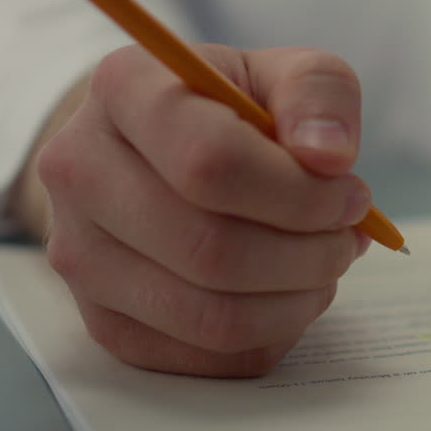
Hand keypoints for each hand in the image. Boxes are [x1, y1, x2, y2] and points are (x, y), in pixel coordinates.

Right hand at [27, 44, 369, 376]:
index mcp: (123, 89)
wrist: (158, 153)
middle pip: (211, 249)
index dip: (301, 194)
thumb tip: (330, 157)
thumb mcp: (284, 75)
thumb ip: (318, 94)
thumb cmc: (231, 110)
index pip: (211, 162)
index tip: (351, 194)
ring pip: (209, 315)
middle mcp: (79, 171)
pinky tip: (288, 293)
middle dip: (308, 254)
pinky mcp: (102, 321)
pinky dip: (271, 332)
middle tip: (347, 238)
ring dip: (295, 300)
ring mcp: (79, 254)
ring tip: (324, 264)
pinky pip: (205, 356)